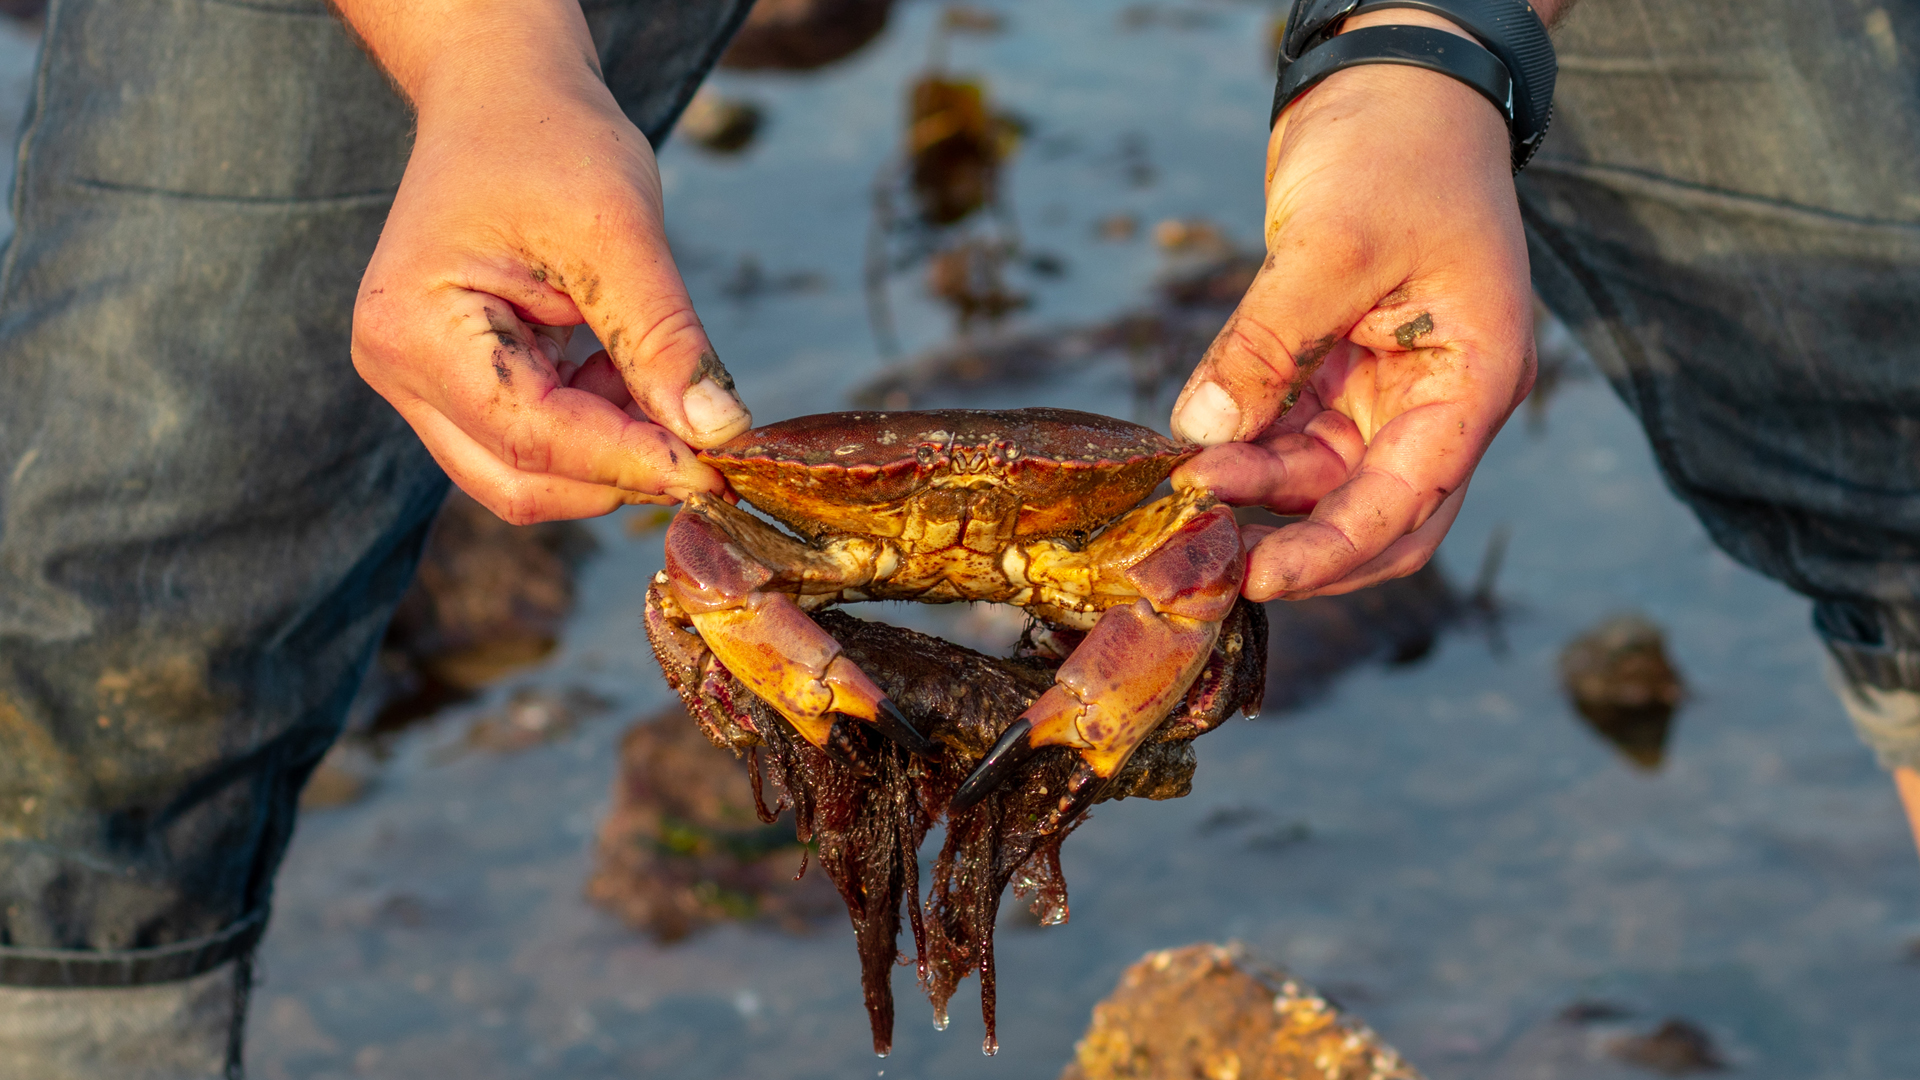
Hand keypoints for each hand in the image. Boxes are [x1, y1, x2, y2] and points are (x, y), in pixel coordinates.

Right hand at [344, 2, 750, 523]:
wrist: (501, 100)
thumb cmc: (548, 142)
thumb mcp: (620, 229)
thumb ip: (664, 338)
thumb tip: (719, 432)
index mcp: (414, 328)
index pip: (534, 437)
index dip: (632, 462)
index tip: (718, 470)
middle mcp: (397, 370)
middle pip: (520, 481)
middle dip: (619, 472)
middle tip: (707, 444)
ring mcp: (418, 385)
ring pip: (524, 478)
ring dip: (607, 452)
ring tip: (648, 373)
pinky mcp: (453, 390)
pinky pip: (528, 447)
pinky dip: (593, 432)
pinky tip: (620, 372)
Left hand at [1170, 10, 1534, 599]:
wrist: (1393, 83)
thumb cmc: (1397, 148)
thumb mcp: (1332, 244)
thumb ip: (1268, 343)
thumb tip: (1204, 434)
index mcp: (1475, 379)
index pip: (1411, 500)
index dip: (1334, 549)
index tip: (1258, 574)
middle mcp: (1439, 399)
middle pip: (1377, 517)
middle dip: (1300, 545)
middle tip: (1211, 561)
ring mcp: (1388, 388)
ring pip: (1323, 481)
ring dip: (1257, 494)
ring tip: (1183, 493)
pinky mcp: (1338, 369)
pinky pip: (1291, 435)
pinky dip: (1245, 449)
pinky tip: (1192, 452)